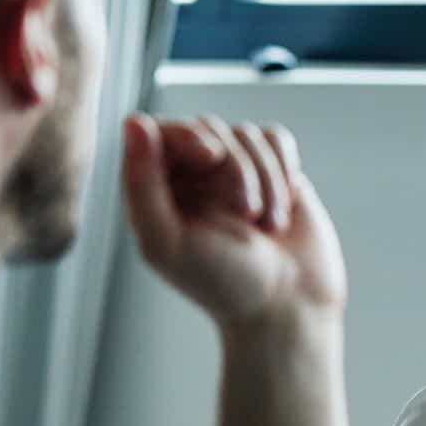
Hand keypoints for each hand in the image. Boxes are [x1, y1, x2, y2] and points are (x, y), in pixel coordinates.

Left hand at [121, 114, 344, 328]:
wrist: (290, 304)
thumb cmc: (224, 283)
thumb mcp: (168, 241)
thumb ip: (142, 184)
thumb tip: (134, 120)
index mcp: (157, 191)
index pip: (162, 131)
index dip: (187, 134)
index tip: (210, 156)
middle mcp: (194, 177)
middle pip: (210, 128)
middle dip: (235, 167)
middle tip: (245, 213)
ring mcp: (238, 172)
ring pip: (248, 134)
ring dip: (265, 178)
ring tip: (267, 226)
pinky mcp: (277, 173)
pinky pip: (278, 139)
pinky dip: (284, 169)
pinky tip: (284, 207)